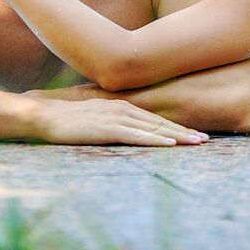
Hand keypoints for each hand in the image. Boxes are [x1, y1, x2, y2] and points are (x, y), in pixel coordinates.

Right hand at [31, 96, 209, 145]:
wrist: (44, 115)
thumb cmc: (66, 119)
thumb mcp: (93, 116)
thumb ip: (110, 121)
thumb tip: (122, 130)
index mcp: (121, 106)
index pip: (154, 118)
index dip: (175, 126)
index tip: (194, 134)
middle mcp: (123, 109)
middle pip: (160, 122)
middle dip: (184, 131)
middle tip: (205, 140)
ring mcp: (116, 118)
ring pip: (154, 128)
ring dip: (177, 136)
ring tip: (196, 143)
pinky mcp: (107, 129)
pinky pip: (137, 136)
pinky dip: (156, 139)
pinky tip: (170, 144)